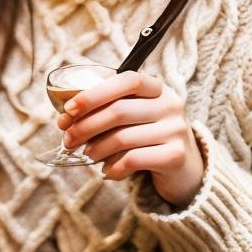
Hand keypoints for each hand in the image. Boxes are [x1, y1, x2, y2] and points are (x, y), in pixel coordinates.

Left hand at [58, 70, 204, 208]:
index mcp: (157, 87)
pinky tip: (107, 171)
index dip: (95, 93)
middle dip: (86, 126)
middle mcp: (170, 104)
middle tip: (68, 139)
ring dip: (97, 148)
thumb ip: (109, 105)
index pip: (127, 80)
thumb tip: (67, 113)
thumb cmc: (149, 134)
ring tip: (87, 155)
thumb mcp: (135, 112)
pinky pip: (133, 160)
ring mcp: (175, 130)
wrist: (185, 167)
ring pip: (123, 138)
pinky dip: (114, 167)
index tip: (69, 108)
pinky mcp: (175, 156)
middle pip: (119, 111)